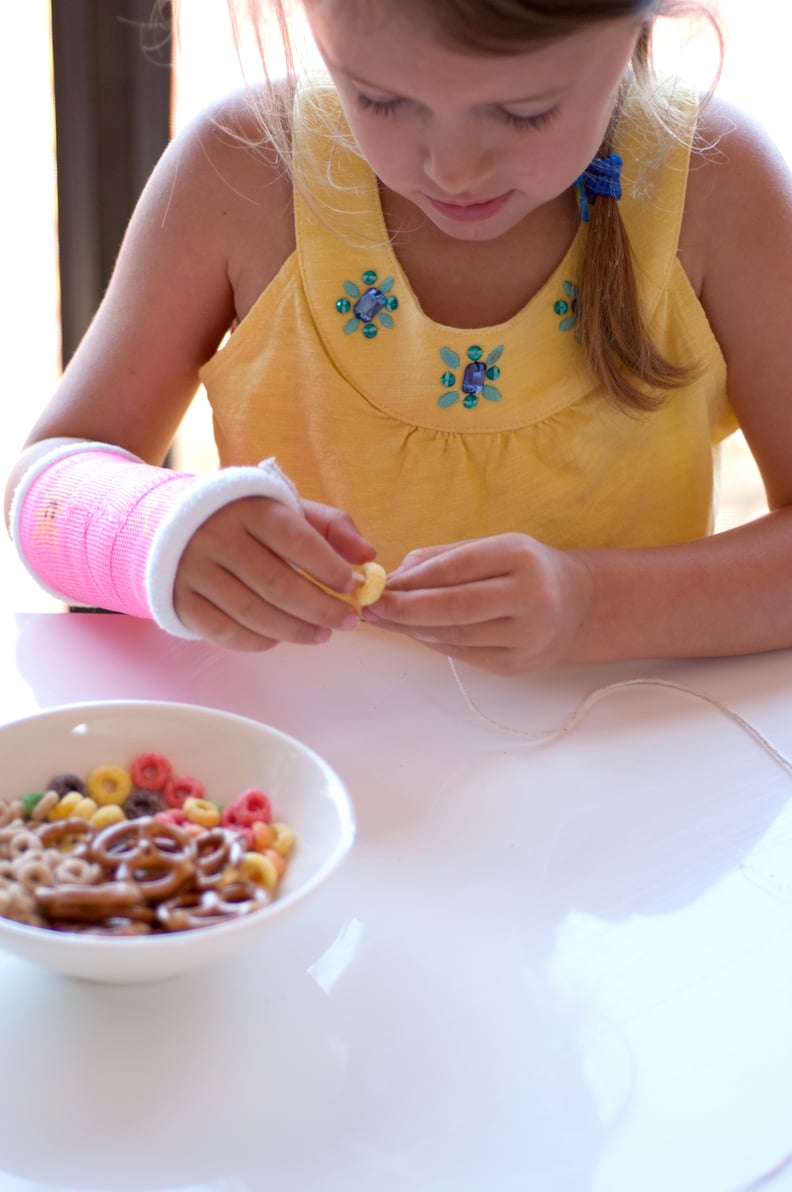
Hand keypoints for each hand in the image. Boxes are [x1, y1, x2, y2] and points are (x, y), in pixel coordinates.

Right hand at [173, 496, 375, 649]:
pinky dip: (258, 641)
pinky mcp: (181, 600)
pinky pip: (225, 632)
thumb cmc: (249, 519)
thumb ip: (333, 527)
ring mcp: (195, 571)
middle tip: (348, 621)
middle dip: (320, 608)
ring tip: (323, 634)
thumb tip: (368, 557)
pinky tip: (281, 638)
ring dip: (295, 630)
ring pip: (253, 612)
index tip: (353, 586)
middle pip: (276, 584)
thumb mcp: (290, 509)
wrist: (176, 524)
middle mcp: (217, 538)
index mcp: (250, 509)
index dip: (329, 568)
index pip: (296, 541)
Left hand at [362, 533, 592, 674]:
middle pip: (456, 607)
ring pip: (457, 635)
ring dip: (413, 629)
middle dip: (406, 609)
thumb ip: (443, 558)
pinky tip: (415, 633)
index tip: (380, 585)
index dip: (414, 579)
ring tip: (385, 620)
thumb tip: (393, 577)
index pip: (457, 567)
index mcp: (520, 556)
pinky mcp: (519, 664)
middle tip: (372, 608)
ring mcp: (528, 635)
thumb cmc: (523, 570)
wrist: (576, 604)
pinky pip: (465, 655)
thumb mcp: (492, 548)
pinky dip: (433, 643)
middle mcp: (530, 596)